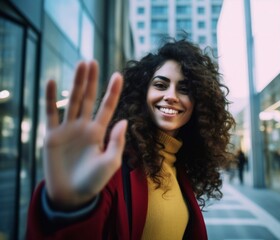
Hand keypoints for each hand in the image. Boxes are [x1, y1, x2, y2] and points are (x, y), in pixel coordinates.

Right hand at [44, 60, 126, 209]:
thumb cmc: (93, 181)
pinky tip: (53, 82)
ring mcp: (68, 129)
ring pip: (72, 100)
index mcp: (99, 132)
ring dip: (76, 83)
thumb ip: (117, 142)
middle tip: (92, 61)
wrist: (71, 195)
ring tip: (80, 64)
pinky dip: (51, 98)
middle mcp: (84, 126)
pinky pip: (51, 113)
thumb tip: (123, 120)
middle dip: (91, 80)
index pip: (107, 107)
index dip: (112, 91)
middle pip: (88, 98)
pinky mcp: (52, 135)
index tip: (118, 74)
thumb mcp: (110, 163)